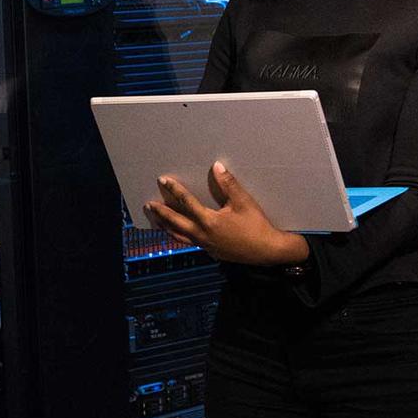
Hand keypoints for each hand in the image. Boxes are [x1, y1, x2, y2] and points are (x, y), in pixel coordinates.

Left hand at [144, 161, 310, 266]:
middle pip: (175, 222)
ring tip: (156, 220)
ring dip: (166, 227)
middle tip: (149, 205)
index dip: (174, 190)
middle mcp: (203, 234)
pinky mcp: (210, 251)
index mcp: (209, 221)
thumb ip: (228, 184)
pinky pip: (189, 242)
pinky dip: (179, 236)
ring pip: (179, 236)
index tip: (163, 180)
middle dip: (161, 212)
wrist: (268, 251)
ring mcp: (205, 245)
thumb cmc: (257, 225)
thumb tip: (216, 166)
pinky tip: (178, 233)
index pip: (186, 202)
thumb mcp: (243, 202)